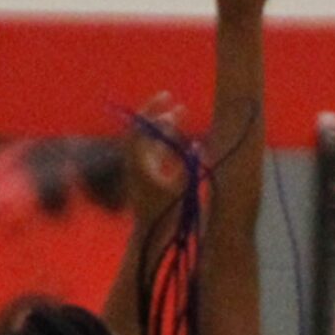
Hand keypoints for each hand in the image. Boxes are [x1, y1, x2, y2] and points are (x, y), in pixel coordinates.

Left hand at [124, 91, 187, 222]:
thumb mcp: (182, 187)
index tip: (167, 99)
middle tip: (173, 100)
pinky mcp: (145, 177)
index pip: (141, 129)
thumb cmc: (167, 213)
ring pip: (149, 141)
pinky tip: (181, 137)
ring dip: (163, 128)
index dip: (152, 111)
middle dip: (157, 115)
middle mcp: (136, 163)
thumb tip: (198, 144)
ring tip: (180, 114)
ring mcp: (139, 169)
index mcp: (140, 162)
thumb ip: (189, 165)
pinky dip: (165, 142)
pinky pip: (154, 152)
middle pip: (143, 131)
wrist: (151, 235)